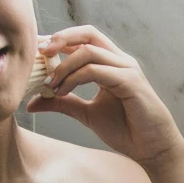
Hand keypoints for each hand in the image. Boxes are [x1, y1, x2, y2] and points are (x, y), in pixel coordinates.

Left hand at [23, 26, 183, 174]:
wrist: (151, 148)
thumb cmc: (126, 129)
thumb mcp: (85, 113)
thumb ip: (62, 103)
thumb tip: (32, 102)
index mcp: (110, 64)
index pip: (83, 40)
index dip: (58, 40)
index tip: (36, 51)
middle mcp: (119, 61)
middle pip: (88, 33)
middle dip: (61, 38)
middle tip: (40, 53)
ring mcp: (126, 69)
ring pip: (88, 51)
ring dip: (64, 66)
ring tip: (50, 85)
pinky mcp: (130, 82)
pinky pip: (96, 71)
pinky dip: (74, 78)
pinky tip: (62, 92)